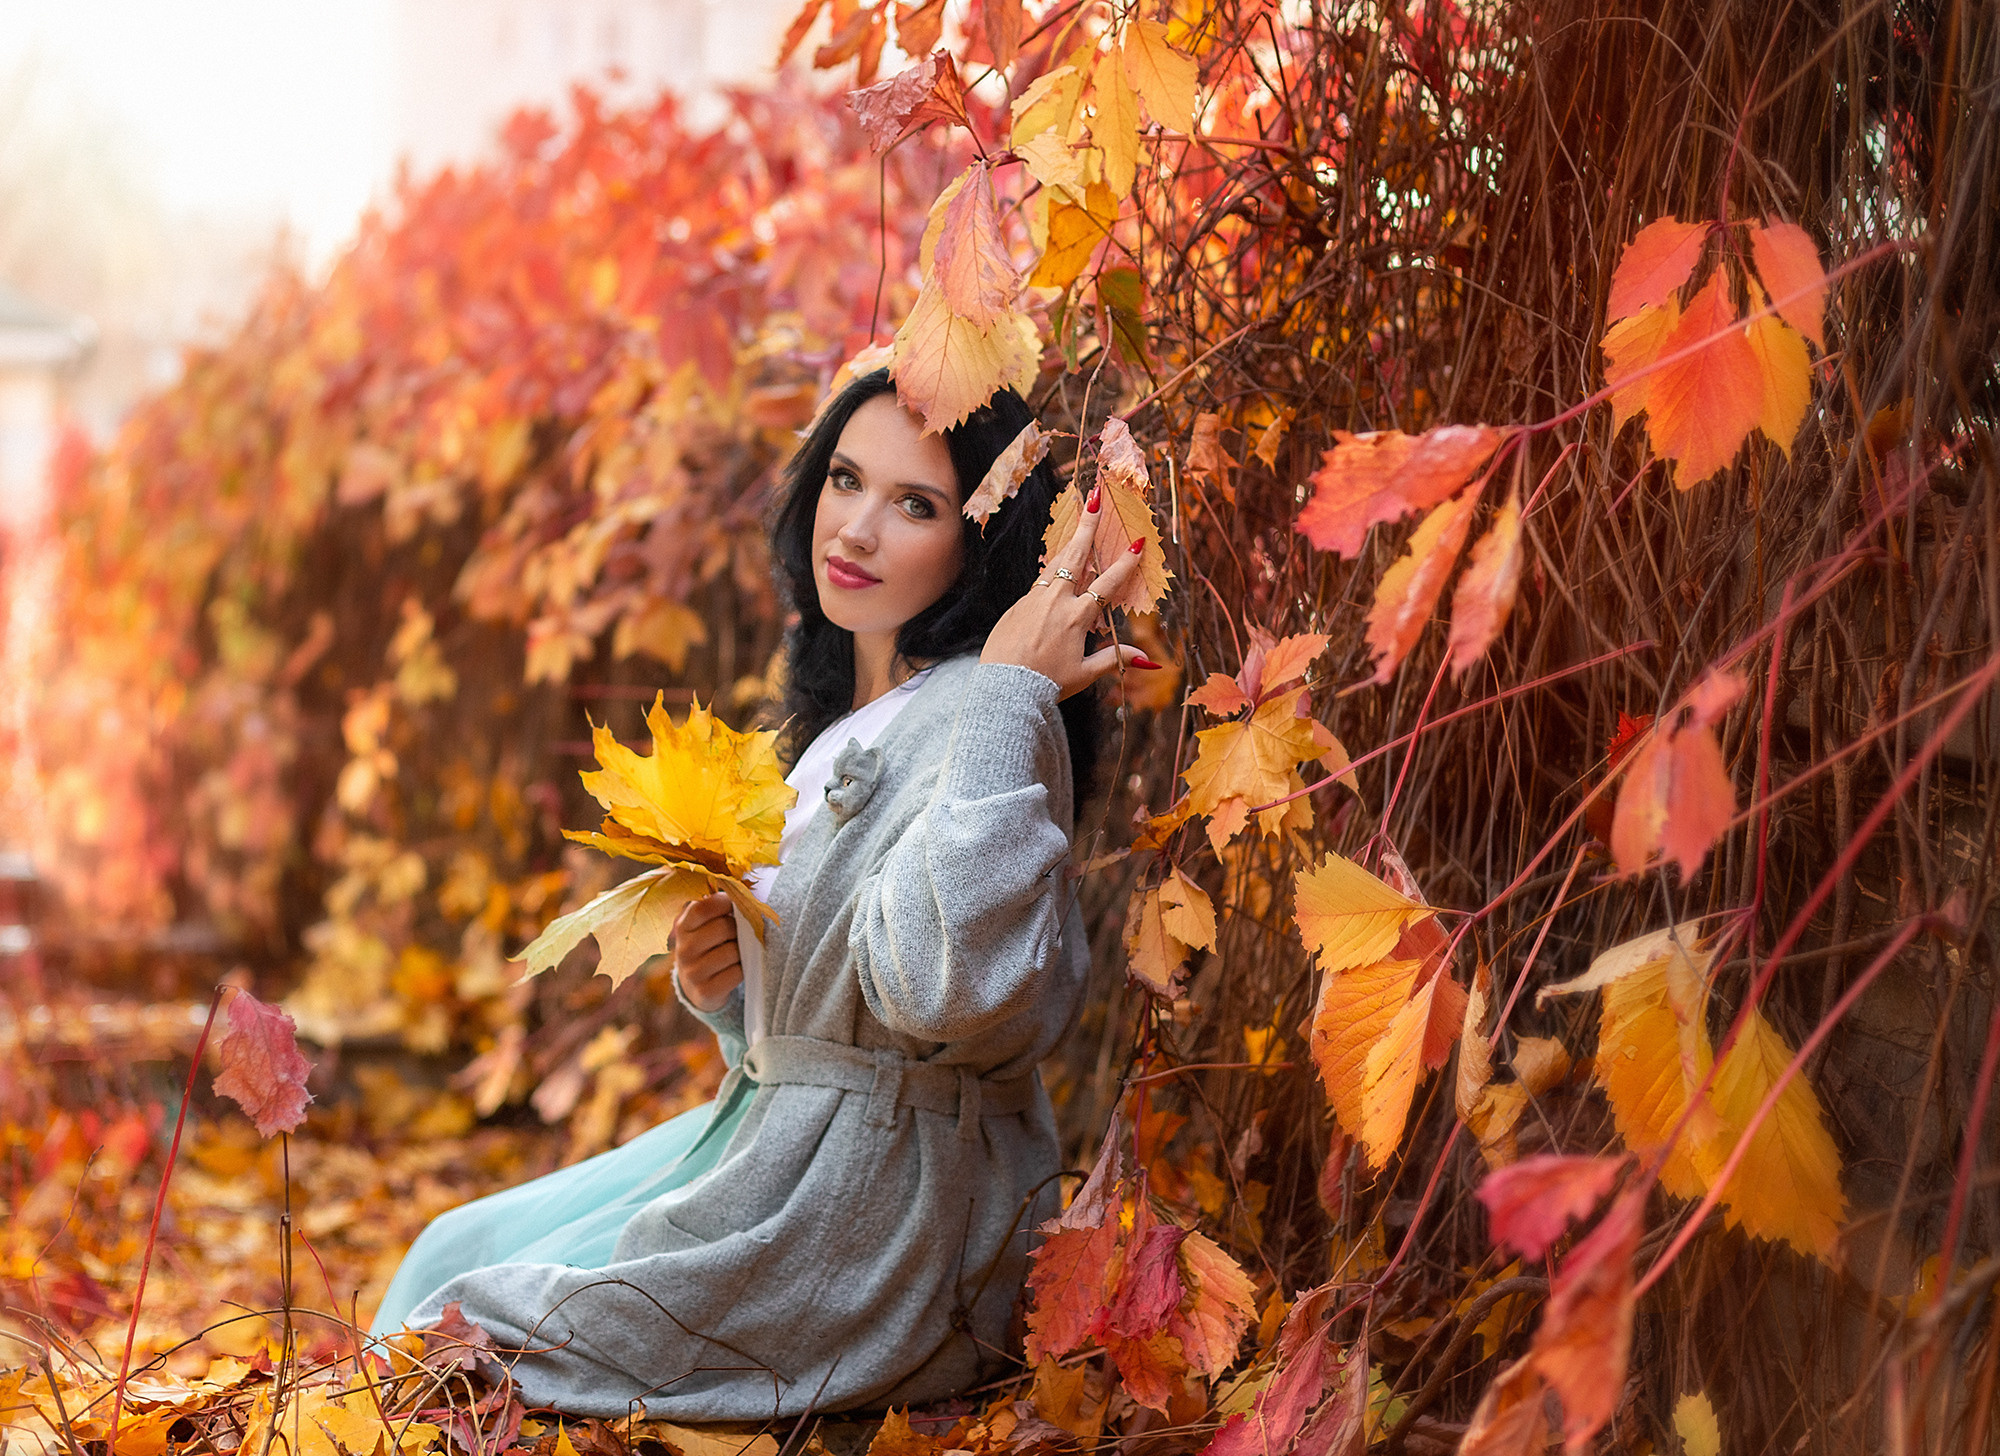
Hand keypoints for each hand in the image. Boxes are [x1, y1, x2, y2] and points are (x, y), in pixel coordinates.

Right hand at [672, 892, 741, 1012]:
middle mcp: (683, 950)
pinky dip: (743, 970)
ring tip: (735, 953)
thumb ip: (715, 909)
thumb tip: (740, 891)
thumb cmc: (709, 948)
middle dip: (737, 929)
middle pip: (723, 928)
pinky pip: (737, 973)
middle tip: (737, 935)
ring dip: (741, 951)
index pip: (702, 908)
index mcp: (683, 927)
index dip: (724, 903)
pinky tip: (734, 970)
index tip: (734, 906)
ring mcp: (692, 973)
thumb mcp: (704, 927)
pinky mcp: (705, 992)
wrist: (698, 988)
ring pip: (732, 951)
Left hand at [980, 484, 1156, 697]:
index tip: (1138, 542)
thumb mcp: (1085, 674)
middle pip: (1076, 555)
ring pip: (1056, 563)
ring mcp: (1034, 599)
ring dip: (1071, 540)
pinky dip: (1053, 569)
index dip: (1125, 563)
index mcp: (1077, 617)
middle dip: (1089, 526)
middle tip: (1095, 498)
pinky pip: (1040, 581)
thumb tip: (1150, 661)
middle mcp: (1056, 601)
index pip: (1107, 584)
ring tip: (1081, 520)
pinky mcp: (1018, 604)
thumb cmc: (1046, 684)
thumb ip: (1115, 659)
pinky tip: (1059, 563)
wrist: (1004, 688)